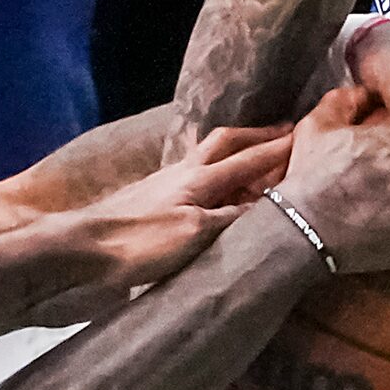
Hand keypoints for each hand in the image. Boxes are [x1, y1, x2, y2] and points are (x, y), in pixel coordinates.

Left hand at [20, 126, 292, 324]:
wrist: (76, 257)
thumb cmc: (134, 245)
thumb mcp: (193, 233)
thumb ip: (231, 216)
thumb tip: (270, 206)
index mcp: (198, 179)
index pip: (252, 158)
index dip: (283, 149)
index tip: (312, 135)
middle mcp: (182, 176)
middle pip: (227, 144)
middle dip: (259, 137)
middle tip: (287, 131)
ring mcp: (162, 189)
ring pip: (206, 159)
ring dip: (233, 153)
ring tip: (253, 156)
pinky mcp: (148, 207)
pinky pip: (190, 182)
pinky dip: (210, 179)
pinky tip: (211, 194)